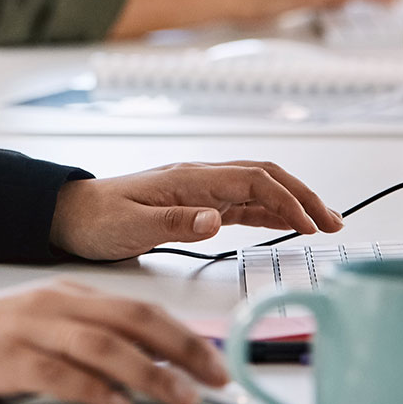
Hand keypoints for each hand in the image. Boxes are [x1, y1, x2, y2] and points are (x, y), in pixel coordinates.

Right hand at [0, 280, 227, 403]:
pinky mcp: (2, 357)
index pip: (141, 310)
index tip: (220, 363)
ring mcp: (27, 328)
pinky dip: (92, 389)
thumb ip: (83, 344)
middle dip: (184, 349)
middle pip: (134, 321)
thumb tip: (143, 374)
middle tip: (219, 378)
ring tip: (183, 397)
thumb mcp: (36, 333)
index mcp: (66, 295)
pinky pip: (56, 372)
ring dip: (150, 373)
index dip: (187, 336)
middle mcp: (53, 304)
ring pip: (104, 346)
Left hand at [49, 161, 342, 259]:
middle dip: (303, 195)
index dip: (288, 201)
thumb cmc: (96, 219)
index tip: (312, 226)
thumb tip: (216, 220)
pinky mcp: (196, 205)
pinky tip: (285, 224)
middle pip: (265, 177)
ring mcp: (200, 189)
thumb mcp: (132, 226)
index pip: (253, 182)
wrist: (69, 215)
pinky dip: (270, 212)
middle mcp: (200, 178)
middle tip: (333, 222)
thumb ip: (175, 222)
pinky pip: (242, 204)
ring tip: (322, 224)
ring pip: (258, 188)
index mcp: (189, 178)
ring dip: (291, 202)